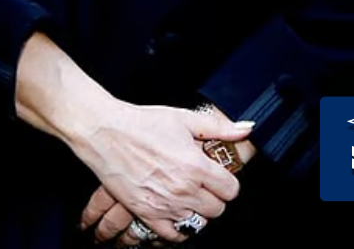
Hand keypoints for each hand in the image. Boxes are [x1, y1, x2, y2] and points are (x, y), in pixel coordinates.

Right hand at [70, 103, 251, 243]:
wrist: (106, 132)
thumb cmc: (143, 123)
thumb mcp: (185, 118)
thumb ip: (220, 127)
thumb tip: (247, 128)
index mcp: (196, 166)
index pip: (231, 190)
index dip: (227, 182)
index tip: (219, 176)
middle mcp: (183, 190)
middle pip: (217, 209)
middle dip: (214, 197)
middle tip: (203, 184)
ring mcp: (165, 205)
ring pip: (198, 223)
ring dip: (196, 211)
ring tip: (188, 194)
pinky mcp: (147, 213)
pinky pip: (173, 235)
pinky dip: (179, 228)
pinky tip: (176, 213)